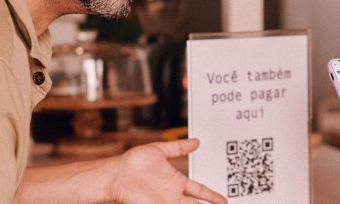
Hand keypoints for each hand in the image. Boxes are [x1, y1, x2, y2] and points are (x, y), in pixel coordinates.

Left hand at [109, 139, 225, 203]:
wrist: (116, 174)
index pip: (199, 190)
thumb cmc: (133, 162)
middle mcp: (173, 195)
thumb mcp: (159, 151)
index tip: (223, 200)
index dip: (212, 196)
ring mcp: (165, 203)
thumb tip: (196, 141)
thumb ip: (178, 147)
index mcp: (176, 182)